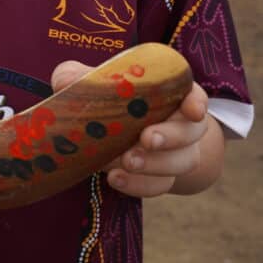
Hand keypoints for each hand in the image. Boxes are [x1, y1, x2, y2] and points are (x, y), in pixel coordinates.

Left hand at [51, 60, 208, 197]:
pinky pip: (158, 185)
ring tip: (126, 162)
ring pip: (181, 162)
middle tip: (147, 139)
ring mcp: (175, 154)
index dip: (196, 101)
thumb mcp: (91, 83)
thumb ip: (77, 76)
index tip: (192, 110)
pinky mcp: (161, 178)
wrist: (111, 136)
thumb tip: (65, 81)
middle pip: (190, 131)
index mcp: (169, 94)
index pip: (193, 94)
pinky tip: (115, 179)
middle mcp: (179, 124)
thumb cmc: (107, 99)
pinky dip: (139, 185)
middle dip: (171, 136)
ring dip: (155, 164)